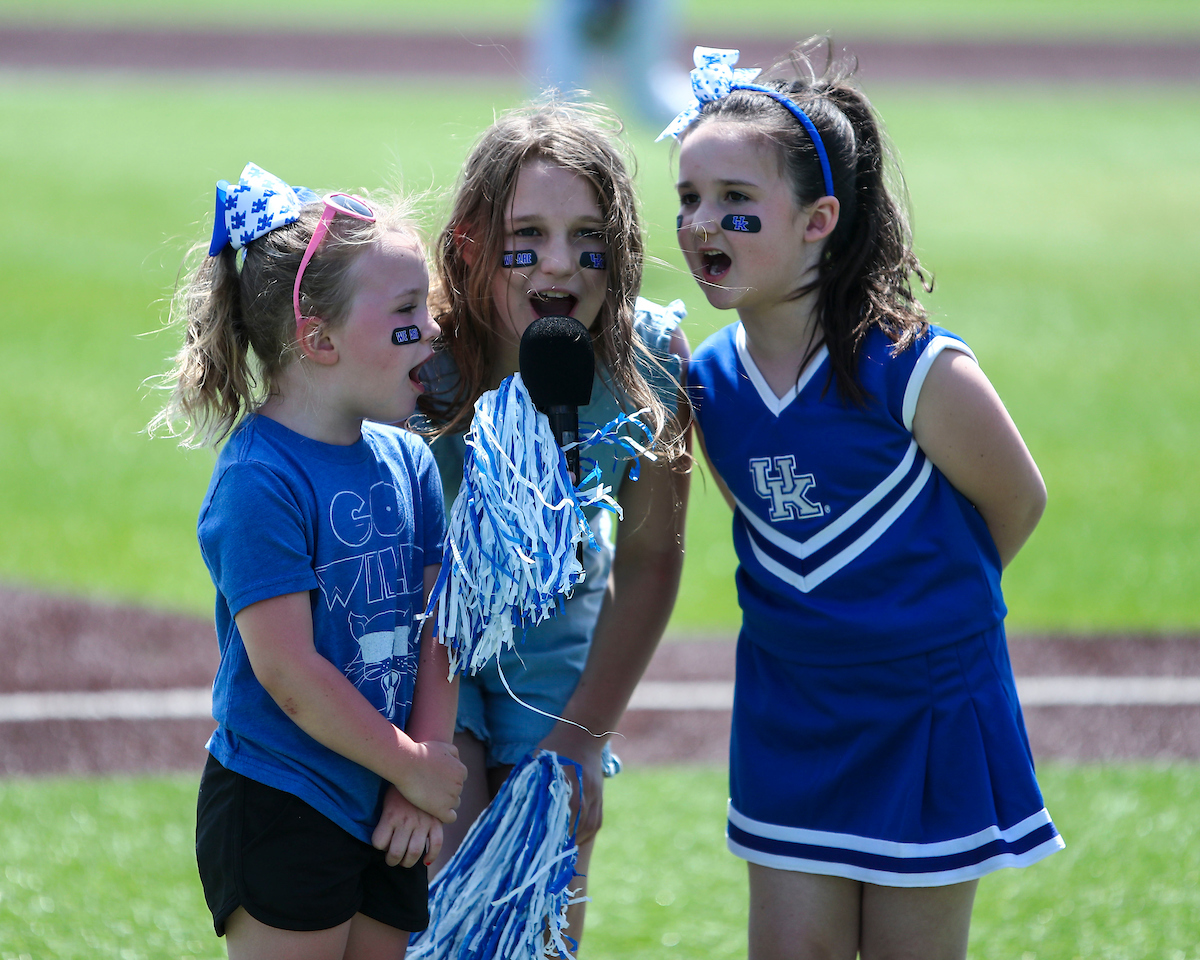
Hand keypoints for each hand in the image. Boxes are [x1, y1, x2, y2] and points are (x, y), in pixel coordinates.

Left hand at [373, 785, 443, 867]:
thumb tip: (383, 838)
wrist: (419, 769)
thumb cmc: (400, 787)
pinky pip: (436, 844)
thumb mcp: (386, 799)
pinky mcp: (436, 822)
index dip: (378, 845)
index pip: (378, 843)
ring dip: (408, 862)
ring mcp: (422, 822)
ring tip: (405, 860)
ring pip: (414, 852)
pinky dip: (432, 855)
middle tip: (392, 859)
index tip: (381, 843)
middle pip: (395, 853)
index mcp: (390, 815)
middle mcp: (406, 821)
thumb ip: (385, 818)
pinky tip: (426, 859)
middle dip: (391, 860)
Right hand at [394, 740, 466, 823]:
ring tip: (429, 799)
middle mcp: (459, 784)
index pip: (459, 780)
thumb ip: (454, 754)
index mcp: (461, 771)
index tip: (435, 781)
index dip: (447, 781)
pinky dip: (444, 816)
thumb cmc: (421, 752)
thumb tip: (457, 762)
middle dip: (445, 791)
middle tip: (429, 790)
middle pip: (456, 792)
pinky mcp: (441, 809)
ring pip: (454, 804)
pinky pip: (450, 817)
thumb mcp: (442, 746)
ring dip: (444, 803)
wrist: (406, 763)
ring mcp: (451, 798)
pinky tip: (434, 811)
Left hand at [538, 724, 605, 844]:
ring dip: (574, 840)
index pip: (559, 817)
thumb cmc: (553, 748)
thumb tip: (508, 806)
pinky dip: (585, 834)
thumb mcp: (536, 763)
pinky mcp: (601, 796)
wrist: (582, 733)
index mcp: (567, 783)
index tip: (535, 845)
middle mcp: (585, 791)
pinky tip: (574, 839)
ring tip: (559, 850)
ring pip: (588, 827)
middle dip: (560, 841)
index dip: (548, 834)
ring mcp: (596, 794)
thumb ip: (526, 784)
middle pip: (575, 826)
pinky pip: (596, 822)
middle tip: (545, 853)